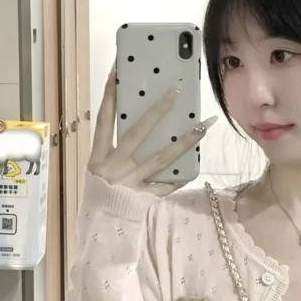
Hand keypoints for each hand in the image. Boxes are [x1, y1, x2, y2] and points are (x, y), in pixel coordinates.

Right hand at [88, 66, 215, 197]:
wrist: (98, 231)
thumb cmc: (97, 197)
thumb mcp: (96, 171)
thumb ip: (111, 151)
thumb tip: (132, 125)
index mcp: (98, 156)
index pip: (104, 119)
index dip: (110, 94)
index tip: (118, 70)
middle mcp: (114, 166)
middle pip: (138, 132)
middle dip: (158, 110)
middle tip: (176, 90)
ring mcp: (131, 181)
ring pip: (162, 157)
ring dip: (185, 140)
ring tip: (204, 124)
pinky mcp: (144, 197)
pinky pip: (166, 185)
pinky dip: (178, 177)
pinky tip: (194, 167)